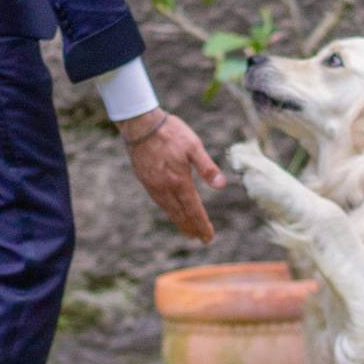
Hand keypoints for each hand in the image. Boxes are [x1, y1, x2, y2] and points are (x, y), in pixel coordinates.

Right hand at [117, 108, 226, 242]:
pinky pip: (159, 202)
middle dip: (191, 228)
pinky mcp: (145, 180)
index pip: (193, 210)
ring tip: (188, 231)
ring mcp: (153, 185)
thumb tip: (222, 185)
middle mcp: (165, 188)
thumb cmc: (170, 132)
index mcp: (179, 181)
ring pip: (168, 210)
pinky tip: (172, 211)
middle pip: (180, 215)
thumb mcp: (194, 146)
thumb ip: (207, 167)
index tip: (208, 237)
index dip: (202, 225)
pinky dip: (169, 211)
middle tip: (200, 239)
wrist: (140, 125)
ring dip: (179, 222)